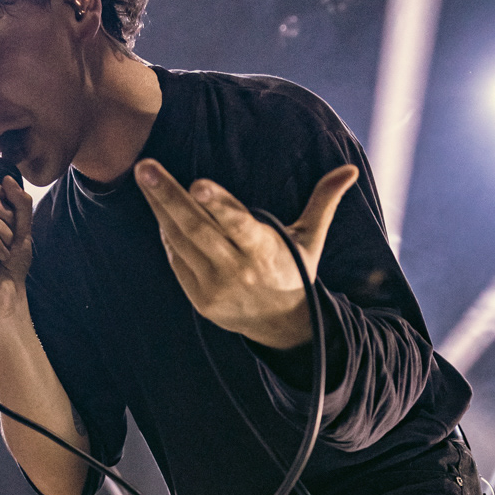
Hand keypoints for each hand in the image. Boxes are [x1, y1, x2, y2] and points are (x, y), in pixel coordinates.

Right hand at [0, 172, 33, 305]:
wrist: (9, 293)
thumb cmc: (12, 263)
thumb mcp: (22, 227)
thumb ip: (19, 203)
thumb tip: (7, 180)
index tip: (4, 199)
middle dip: (4, 214)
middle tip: (11, 236)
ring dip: (3, 233)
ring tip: (6, 249)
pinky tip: (0, 256)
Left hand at [133, 158, 359, 348]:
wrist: (282, 326)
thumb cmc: (295, 270)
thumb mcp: (310, 238)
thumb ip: (324, 201)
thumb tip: (350, 170)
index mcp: (265, 252)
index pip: (239, 225)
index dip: (218, 205)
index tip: (197, 184)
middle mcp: (238, 271)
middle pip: (197, 229)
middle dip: (168, 197)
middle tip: (145, 168)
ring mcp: (215, 288)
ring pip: (180, 242)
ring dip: (159, 208)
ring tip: (145, 176)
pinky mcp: (200, 300)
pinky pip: (177, 260)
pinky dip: (167, 235)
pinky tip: (158, 208)